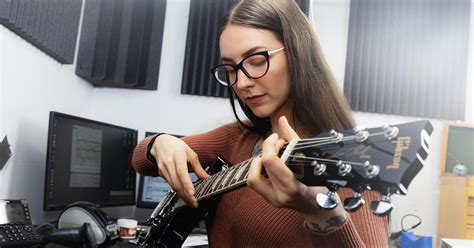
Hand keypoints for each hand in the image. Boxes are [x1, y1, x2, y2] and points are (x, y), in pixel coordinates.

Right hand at [150, 134, 208, 206]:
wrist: (160, 143)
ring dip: (182, 196)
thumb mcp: (190, 153)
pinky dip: (177, 191)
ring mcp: (163, 169)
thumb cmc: (176, 147)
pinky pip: (170, 185)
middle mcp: (169, 164)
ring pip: (172, 186)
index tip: (192, 194)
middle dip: (186, 195)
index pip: (181, 172)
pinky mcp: (161, 174)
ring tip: (190, 202)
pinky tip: (183, 195)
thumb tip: (206, 177)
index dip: (187, 184)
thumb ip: (198, 167)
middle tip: (194, 203)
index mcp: (178, 156)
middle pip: (176, 183)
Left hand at [247, 116, 346, 232]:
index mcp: (293, 187)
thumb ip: (293, 139)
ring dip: (259, 161)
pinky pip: (255, 182)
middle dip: (266, 149)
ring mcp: (273, 200)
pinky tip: (271, 164)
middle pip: (260, 165)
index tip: (278, 137)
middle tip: (277, 144)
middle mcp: (281, 196)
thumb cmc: (321, 184)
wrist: (320, 209)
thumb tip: (281, 120)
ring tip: (272, 155)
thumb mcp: (312, 161)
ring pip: (252, 176)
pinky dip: (259, 169)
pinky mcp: (269, 199)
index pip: (270, 162)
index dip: (270, 144)